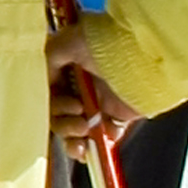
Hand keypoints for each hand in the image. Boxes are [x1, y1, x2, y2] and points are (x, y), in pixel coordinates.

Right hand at [49, 25, 140, 160]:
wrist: (142, 54)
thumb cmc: (105, 43)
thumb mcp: (64, 43)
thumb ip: (46, 62)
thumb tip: (45, 81)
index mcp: (68, 70)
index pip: (49, 95)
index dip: (48, 105)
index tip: (59, 104)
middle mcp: (83, 87)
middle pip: (60, 116)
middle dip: (62, 123)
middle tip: (76, 116)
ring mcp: (101, 103)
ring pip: (78, 130)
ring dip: (74, 139)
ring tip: (84, 131)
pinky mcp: (120, 115)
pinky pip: (105, 136)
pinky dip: (99, 144)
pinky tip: (96, 142)